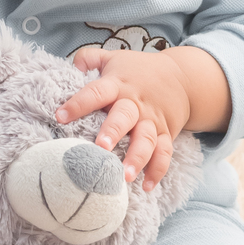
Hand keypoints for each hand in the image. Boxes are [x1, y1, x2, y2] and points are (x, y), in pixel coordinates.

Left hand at [53, 48, 191, 190]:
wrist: (183, 77)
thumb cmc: (139, 70)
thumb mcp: (114, 58)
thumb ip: (89, 58)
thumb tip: (71, 65)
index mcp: (118, 85)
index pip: (96, 92)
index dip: (78, 103)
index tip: (60, 116)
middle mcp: (135, 104)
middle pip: (124, 117)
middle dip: (113, 132)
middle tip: (101, 147)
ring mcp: (152, 120)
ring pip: (146, 140)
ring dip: (136, 158)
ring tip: (124, 176)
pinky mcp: (166, 133)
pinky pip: (164, 153)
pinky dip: (157, 170)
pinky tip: (146, 186)